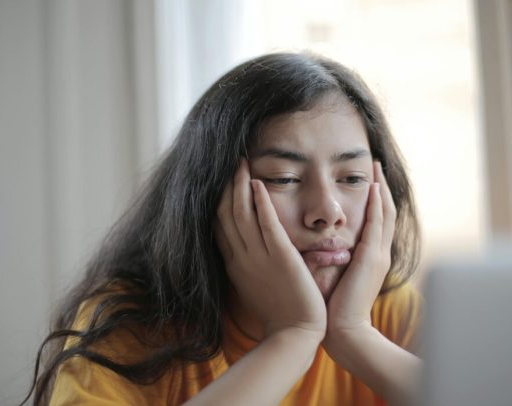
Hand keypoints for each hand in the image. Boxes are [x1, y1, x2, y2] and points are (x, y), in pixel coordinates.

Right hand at [215, 159, 326, 339]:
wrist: (294, 335)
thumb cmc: (279, 314)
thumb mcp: (255, 286)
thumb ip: (248, 266)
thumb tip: (245, 251)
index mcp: (235, 265)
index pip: (219, 227)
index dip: (218, 202)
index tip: (220, 183)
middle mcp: (241, 258)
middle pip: (225, 215)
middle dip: (226, 186)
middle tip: (230, 163)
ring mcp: (259, 257)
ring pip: (241, 214)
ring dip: (240, 186)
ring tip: (241, 163)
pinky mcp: (281, 257)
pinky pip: (266, 223)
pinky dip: (260, 202)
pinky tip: (258, 183)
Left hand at [324, 161, 395, 335]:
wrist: (345, 331)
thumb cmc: (334, 308)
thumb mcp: (336, 276)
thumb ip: (333, 258)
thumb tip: (318, 246)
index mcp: (370, 257)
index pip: (375, 220)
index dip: (373, 199)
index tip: (367, 179)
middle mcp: (379, 252)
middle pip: (385, 211)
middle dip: (380, 186)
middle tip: (375, 164)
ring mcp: (378, 254)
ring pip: (385, 213)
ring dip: (381, 188)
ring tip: (376, 168)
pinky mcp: (372, 258)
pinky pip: (377, 224)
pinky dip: (377, 204)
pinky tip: (374, 187)